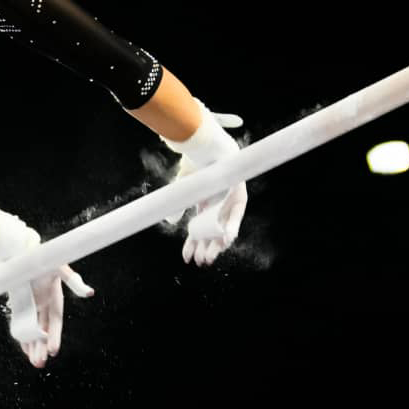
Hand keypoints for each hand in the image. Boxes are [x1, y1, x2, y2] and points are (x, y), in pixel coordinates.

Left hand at [0, 200, 95, 368]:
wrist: (21, 249)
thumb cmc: (43, 258)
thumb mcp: (60, 268)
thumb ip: (74, 281)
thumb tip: (90, 293)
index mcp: (54, 297)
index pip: (55, 322)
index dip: (55, 337)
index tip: (53, 351)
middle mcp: (44, 304)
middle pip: (44, 331)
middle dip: (42, 347)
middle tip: (39, 364)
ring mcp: (32, 305)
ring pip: (33, 330)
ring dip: (33, 346)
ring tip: (34, 362)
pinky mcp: (20, 303)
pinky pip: (22, 323)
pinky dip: (23, 336)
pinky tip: (25, 348)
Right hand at [163, 102, 247, 265]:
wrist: (205, 145)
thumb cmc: (194, 163)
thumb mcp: (182, 190)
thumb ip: (178, 206)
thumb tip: (170, 222)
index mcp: (204, 205)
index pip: (199, 230)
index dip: (193, 244)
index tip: (187, 258)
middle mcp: (217, 206)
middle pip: (212, 232)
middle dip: (206, 248)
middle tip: (201, 262)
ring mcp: (229, 201)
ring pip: (225, 228)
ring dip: (218, 243)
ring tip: (211, 257)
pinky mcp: (239, 194)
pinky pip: (236, 215)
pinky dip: (231, 228)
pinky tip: (225, 240)